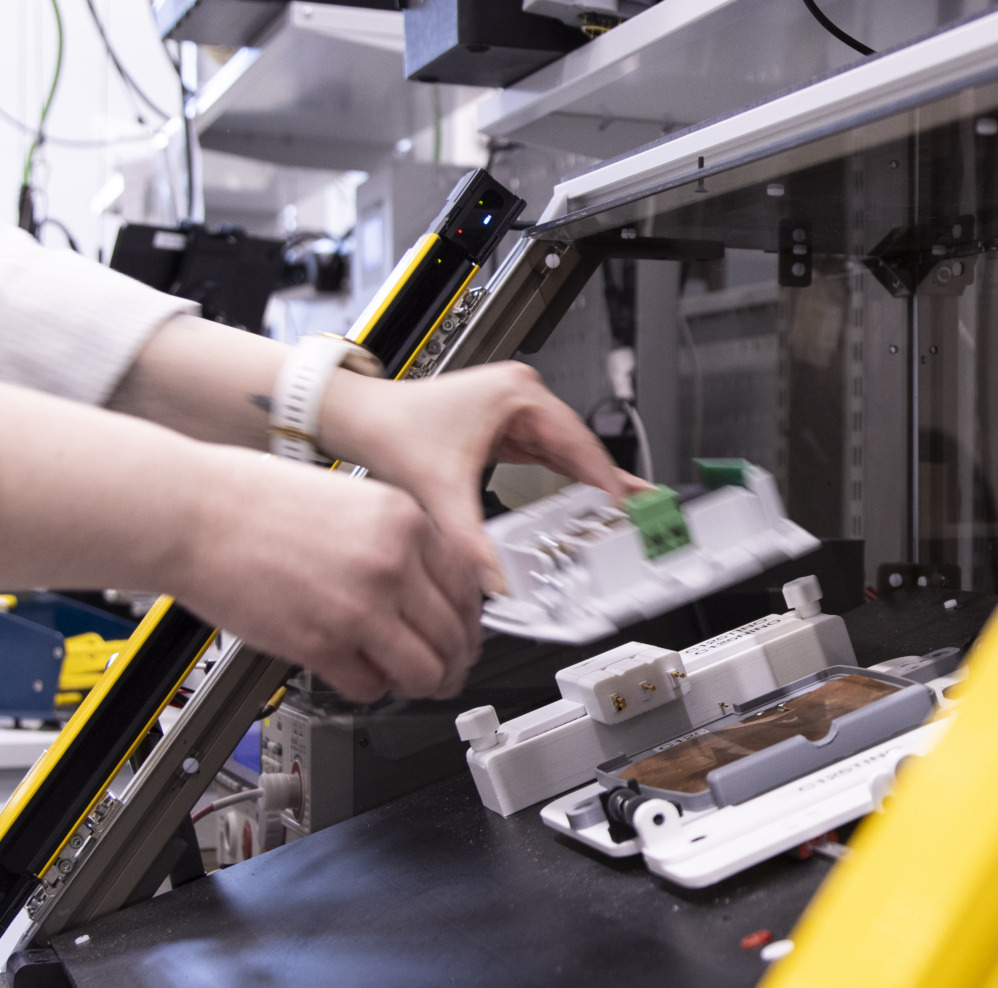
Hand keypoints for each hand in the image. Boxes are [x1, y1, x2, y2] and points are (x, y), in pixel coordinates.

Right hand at [171, 452, 482, 701]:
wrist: (189, 511)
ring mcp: (360, 607)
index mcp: (404, 521)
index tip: (463, 631)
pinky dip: (370, 690)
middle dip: (454, 661)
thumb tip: (428, 585)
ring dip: (423, 685)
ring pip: (425, 669)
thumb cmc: (251, 500)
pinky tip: (359, 676)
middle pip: (454, 634)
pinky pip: (371, 686)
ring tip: (412, 684)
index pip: (468, 585)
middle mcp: (392, 563)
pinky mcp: (322, 644)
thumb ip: (396, 539)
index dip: (469, 618)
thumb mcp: (353, 499)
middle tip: (446, 670)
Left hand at [318, 362, 646, 592]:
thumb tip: (497, 580)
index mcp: (518, 396)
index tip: (626, 513)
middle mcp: (523, 397)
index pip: (579, 445)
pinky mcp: (507, 429)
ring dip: (591, 486)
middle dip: (607, 487)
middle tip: (640, 518)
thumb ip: (473, 543)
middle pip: (582, 450)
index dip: (606, 484)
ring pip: (568, 455)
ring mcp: (516, 412)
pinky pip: (550, 459)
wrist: (357, 416)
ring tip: (624, 514)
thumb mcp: (440, 492)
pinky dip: (567, 483)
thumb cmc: (391, 426)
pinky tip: (588, 502)